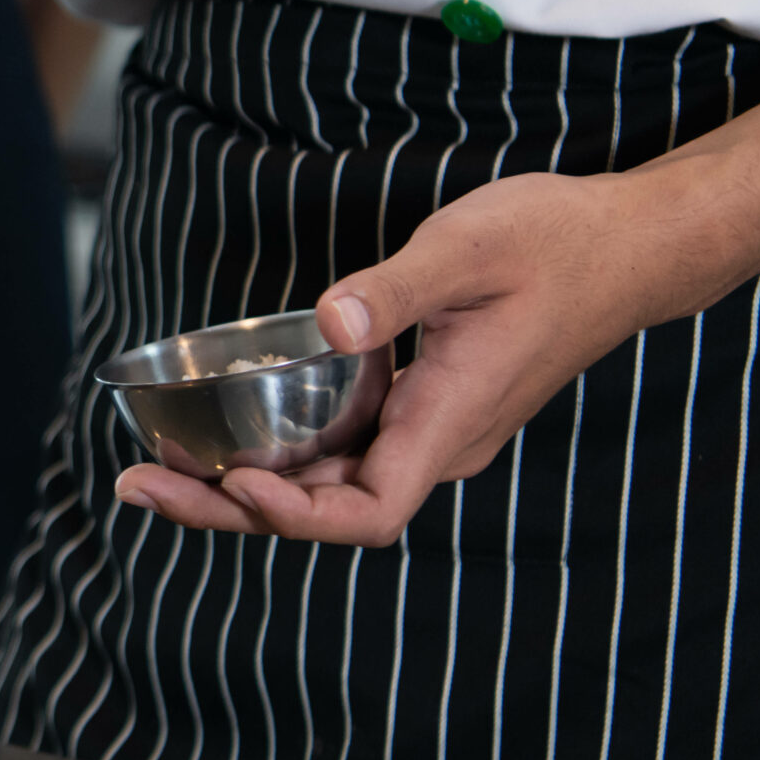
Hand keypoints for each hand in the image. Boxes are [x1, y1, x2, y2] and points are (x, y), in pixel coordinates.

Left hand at [112, 169, 713, 545]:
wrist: (625, 245)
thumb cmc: (556, 244)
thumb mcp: (471, 248)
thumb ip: (396, 290)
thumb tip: (332, 324)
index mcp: (449, 421)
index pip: (369, 511)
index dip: (298, 516)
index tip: (236, 483)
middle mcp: (434, 442)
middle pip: (323, 508)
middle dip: (227, 506)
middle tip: (134, 484)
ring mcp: (425, 428)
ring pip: (323, 482)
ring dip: (239, 484)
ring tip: (149, 469)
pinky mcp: (415, 405)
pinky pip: (335, 448)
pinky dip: (273, 450)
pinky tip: (215, 434)